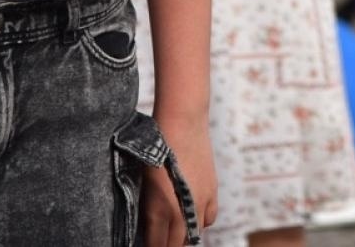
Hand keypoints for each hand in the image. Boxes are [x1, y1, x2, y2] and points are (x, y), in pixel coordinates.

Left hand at [141, 117, 216, 244]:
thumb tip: (145, 226)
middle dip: (167, 246)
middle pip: (176, 245)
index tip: (146, 245)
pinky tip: (190, 216)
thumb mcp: (142, 181)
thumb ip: (145, 208)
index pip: (156, 246)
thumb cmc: (154, 147)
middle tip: (158, 241)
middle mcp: (182, 211)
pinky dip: (199, 223)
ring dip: (183, 238)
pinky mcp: (212, 191)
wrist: (182, 121)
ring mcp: (200, 201)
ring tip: (174, 233)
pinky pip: (208, 219)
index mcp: (159, 210)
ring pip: (193, 236)